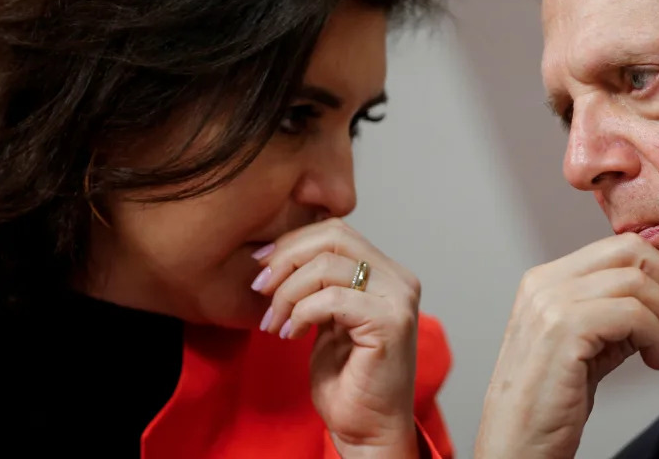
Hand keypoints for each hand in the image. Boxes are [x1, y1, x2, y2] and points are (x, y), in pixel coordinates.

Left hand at [252, 218, 421, 458]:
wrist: (368, 429)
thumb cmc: (346, 379)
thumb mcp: (327, 317)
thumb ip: (319, 283)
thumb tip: (281, 251)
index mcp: (386, 272)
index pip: (336, 231)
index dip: (292, 242)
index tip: (261, 267)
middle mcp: (399, 279)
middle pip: (333, 236)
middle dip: (286, 259)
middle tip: (259, 288)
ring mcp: (399, 299)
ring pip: (328, 266)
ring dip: (288, 293)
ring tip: (274, 322)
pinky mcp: (391, 323)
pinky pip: (333, 299)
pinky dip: (302, 313)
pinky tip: (290, 335)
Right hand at [475, 233, 658, 458]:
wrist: (516, 444)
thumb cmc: (547, 404)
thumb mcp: (587, 346)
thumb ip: (615, 316)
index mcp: (546, 280)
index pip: (619, 247)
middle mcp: (545, 283)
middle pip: (631, 251)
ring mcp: (551, 303)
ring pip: (637, 282)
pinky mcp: (563, 330)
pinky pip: (633, 314)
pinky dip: (657, 337)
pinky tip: (656, 362)